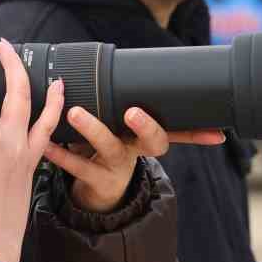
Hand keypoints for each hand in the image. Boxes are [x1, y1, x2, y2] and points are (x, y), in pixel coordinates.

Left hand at [43, 106, 224, 212]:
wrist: (98, 192)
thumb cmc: (112, 147)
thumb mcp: (126, 131)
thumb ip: (127, 104)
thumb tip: (140, 69)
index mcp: (146, 137)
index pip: (179, 132)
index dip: (198, 133)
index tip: (215, 133)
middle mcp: (136, 151)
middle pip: (152, 141)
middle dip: (146, 126)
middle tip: (133, 111)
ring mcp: (116, 167)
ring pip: (109, 148)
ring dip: (92, 129)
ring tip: (74, 112)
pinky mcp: (94, 180)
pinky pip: (76, 166)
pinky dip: (60, 153)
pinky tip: (47, 143)